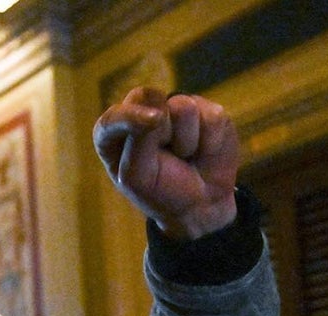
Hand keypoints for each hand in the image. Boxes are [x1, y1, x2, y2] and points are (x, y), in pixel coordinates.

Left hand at [93, 88, 240, 240]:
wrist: (202, 207)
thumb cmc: (163, 193)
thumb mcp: (139, 177)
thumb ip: (139, 140)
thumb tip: (161, 109)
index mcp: (115, 129)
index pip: (116, 114)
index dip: (132, 116)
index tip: (154, 122)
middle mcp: (142, 110)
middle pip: (150, 97)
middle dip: (164, 131)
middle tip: (169, 160)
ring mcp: (174, 107)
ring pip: (184, 106)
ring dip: (188, 141)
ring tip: (186, 156)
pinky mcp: (205, 110)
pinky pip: (211, 116)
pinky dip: (211, 142)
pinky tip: (205, 152)